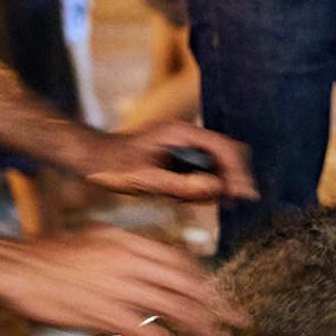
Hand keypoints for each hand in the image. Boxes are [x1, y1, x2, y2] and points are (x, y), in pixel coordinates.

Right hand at [0, 225, 247, 335]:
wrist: (17, 270)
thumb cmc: (48, 257)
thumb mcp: (93, 237)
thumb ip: (126, 247)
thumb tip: (152, 259)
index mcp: (128, 241)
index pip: (180, 261)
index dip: (204, 281)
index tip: (218, 295)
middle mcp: (131, 261)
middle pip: (187, 285)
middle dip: (217, 304)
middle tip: (239, 319)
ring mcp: (121, 288)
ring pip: (176, 309)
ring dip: (204, 327)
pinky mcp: (108, 315)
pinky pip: (152, 335)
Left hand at [79, 121, 256, 201]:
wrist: (91, 158)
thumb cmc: (112, 166)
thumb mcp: (146, 180)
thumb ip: (182, 186)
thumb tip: (217, 190)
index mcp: (180, 133)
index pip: (224, 148)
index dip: (238, 172)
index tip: (245, 195)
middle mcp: (186, 136)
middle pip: (227, 153)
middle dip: (233, 178)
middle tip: (230, 202)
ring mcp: (183, 147)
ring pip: (217, 165)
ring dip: (217, 185)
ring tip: (197, 200)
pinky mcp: (178, 158)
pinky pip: (202, 172)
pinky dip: (203, 187)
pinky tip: (186, 198)